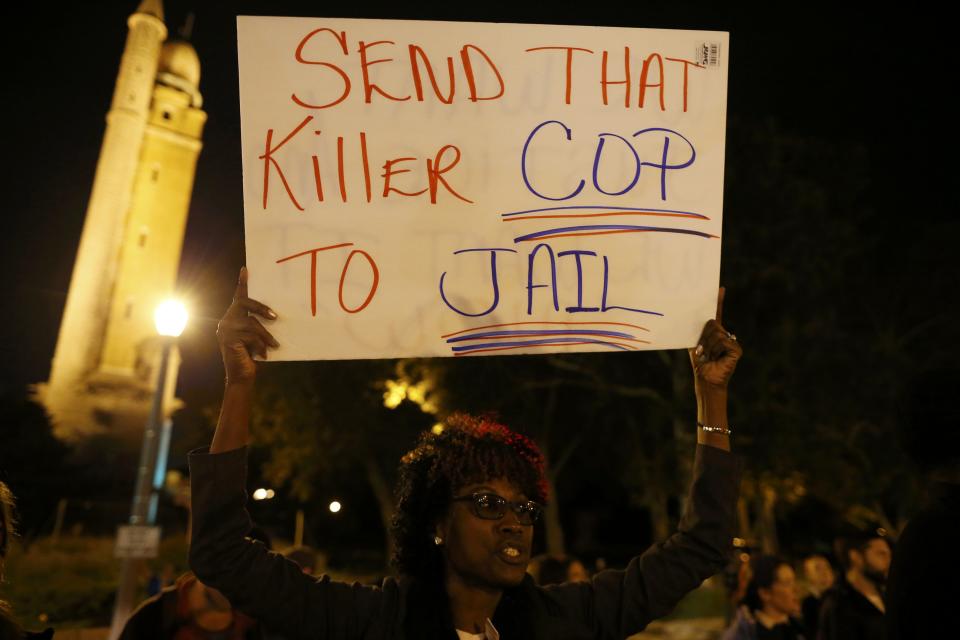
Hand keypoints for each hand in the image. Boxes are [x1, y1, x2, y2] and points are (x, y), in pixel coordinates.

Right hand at [216, 267, 278, 383]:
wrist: (242, 377)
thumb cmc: (253, 356)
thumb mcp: (257, 337)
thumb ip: (258, 325)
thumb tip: (275, 315)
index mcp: (232, 318)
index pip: (238, 297)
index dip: (242, 283)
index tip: (246, 269)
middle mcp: (226, 321)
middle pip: (244, 304)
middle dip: (261, 308)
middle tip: (275, 317)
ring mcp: (225, 330)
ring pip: (251, 324)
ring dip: (265, 336)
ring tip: (274, 345)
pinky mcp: (228, 340)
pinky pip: (251, 336)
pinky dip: (260, 346)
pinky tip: (265, 354)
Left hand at [689, 287, 741, 395]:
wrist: (705, 377)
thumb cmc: (700, 362)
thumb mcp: (695, 343)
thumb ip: (699, 330)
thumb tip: (701, 319)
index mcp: (714, 331)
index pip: (717, 313)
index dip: (718, 301)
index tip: (720, 288)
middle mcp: (725, 335)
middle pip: (712, 324)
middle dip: (704, 337)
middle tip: (703, 350)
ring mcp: (732, 342)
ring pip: (716, 333)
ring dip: (708, 346)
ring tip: (708, 356)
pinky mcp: (737, 349)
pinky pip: (723, 342)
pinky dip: (716, 350)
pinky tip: (717, 358)